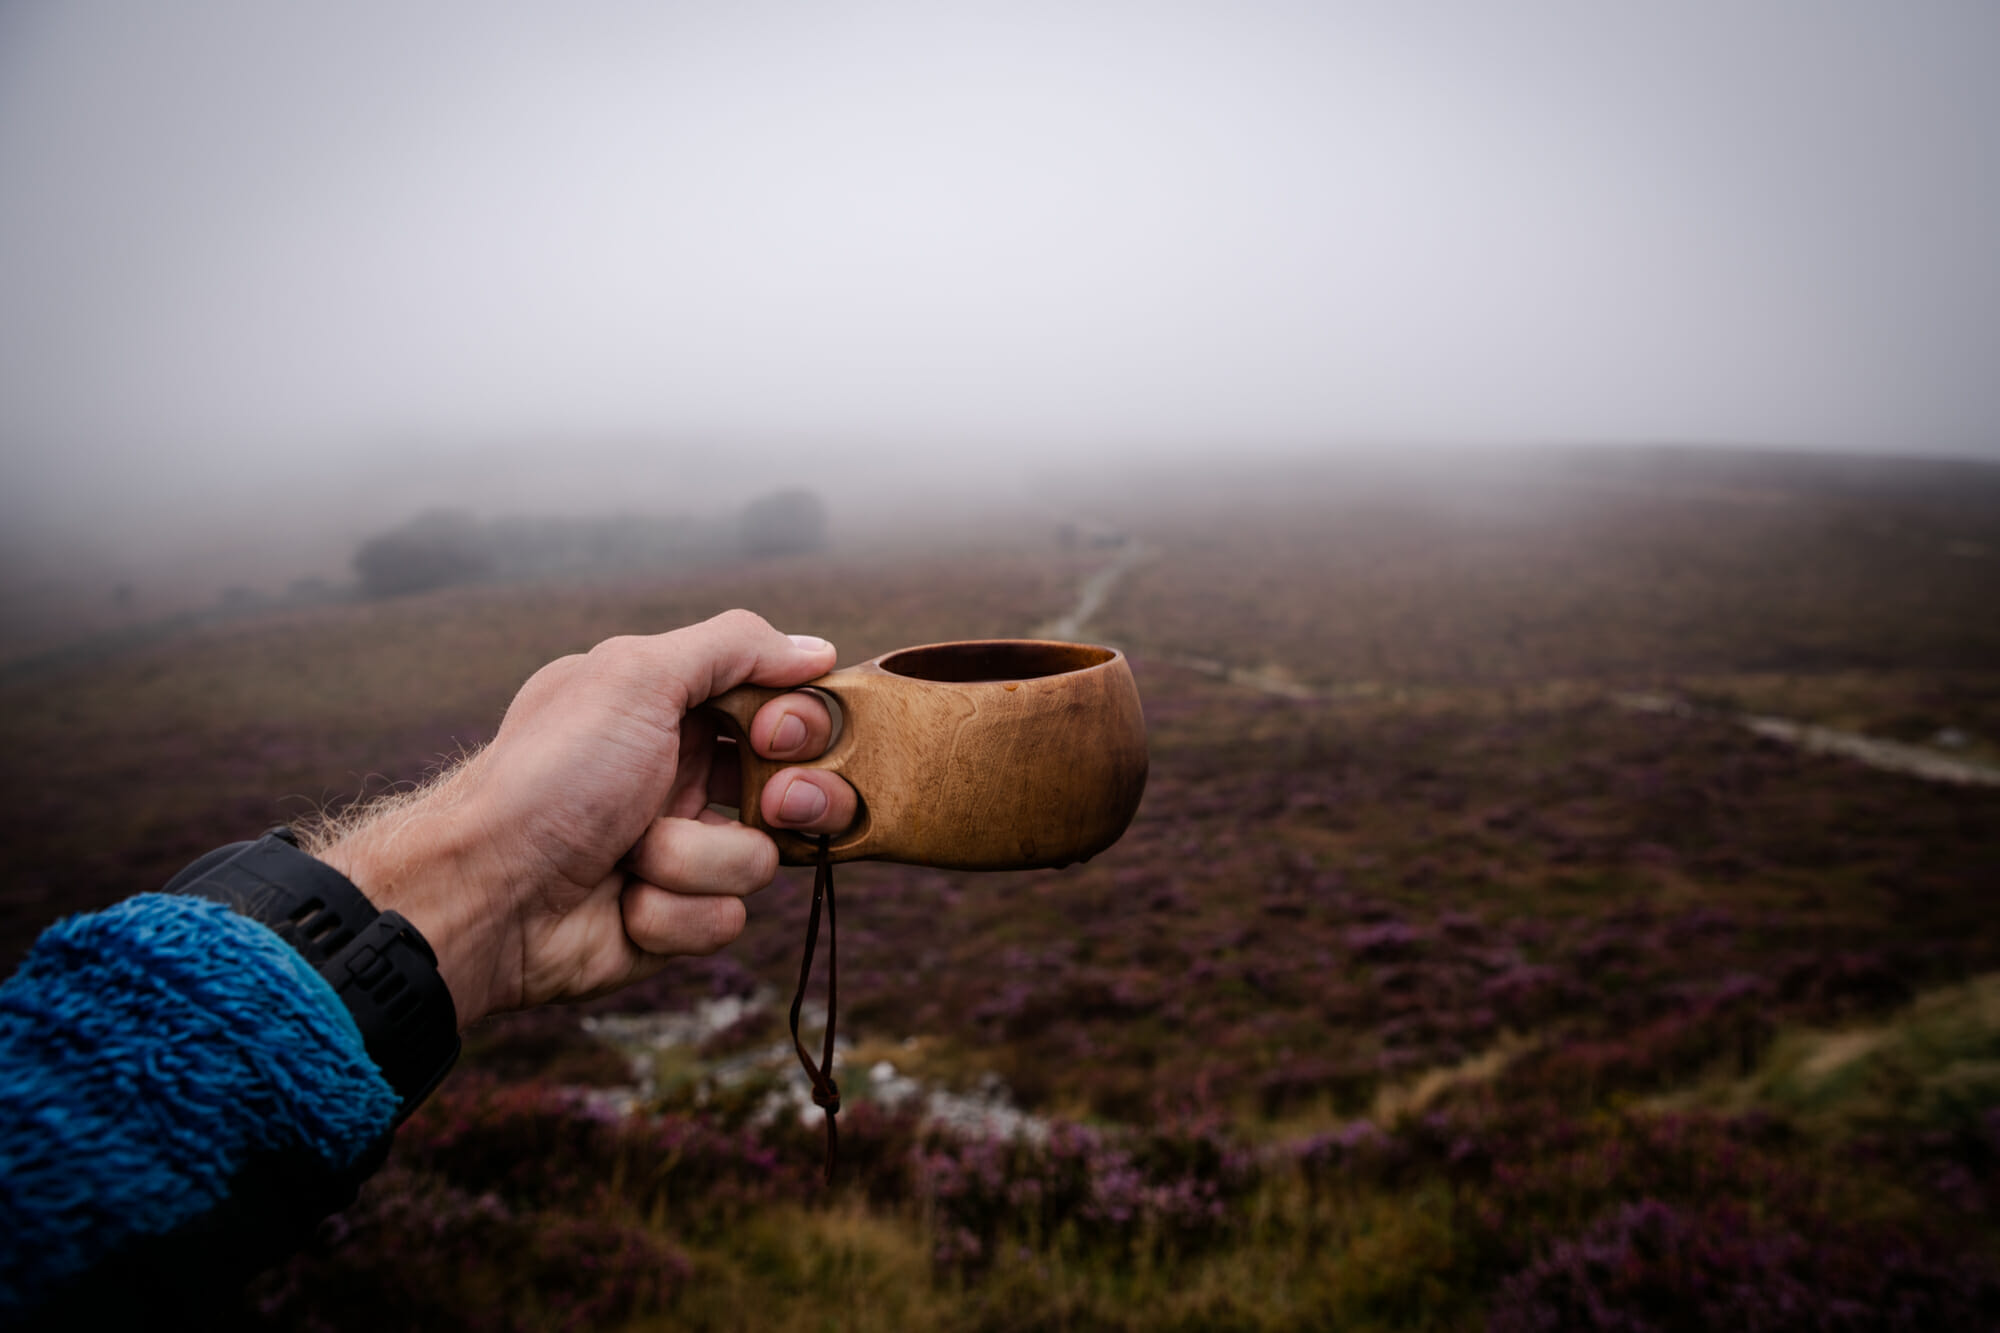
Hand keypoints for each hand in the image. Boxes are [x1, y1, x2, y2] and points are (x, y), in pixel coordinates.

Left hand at [313, 610, 859, 1026]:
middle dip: (786, 797)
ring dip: (696, 859)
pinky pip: (725, 917)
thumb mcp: (635, 676)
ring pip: (763, 858)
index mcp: (670, 709)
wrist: (485, 893)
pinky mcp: (672, 917)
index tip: (776, 735)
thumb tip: (817, 649)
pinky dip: (674, 911)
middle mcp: (679, 774)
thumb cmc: (550, 777)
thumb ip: (734, 647)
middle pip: (794, 784)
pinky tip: (622, 904)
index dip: (796, 724)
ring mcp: (679, 849)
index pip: (780, 706)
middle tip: (765, 801)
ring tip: (633, 856)